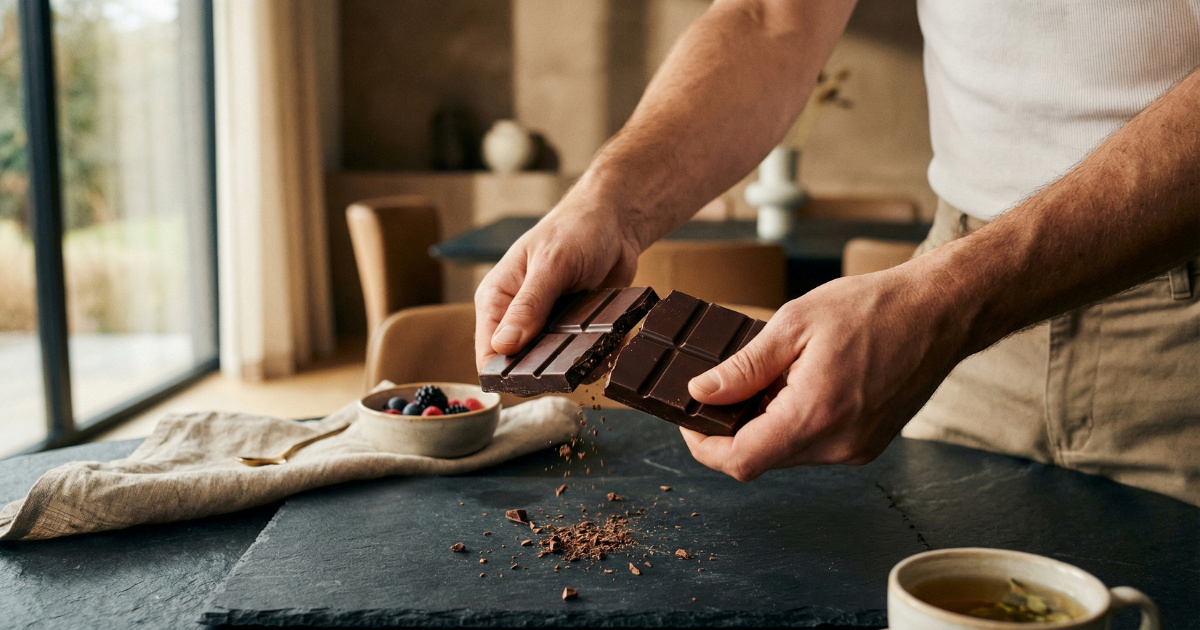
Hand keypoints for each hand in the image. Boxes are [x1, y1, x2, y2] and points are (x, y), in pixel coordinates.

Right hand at [474, 201, 640, 370]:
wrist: (615, 222)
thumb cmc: (575, 230)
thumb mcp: (552, 264)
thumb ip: (530, 304)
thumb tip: (504, 345)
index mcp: (497, 299)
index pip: (488, 352)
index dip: (506, 372)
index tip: (534, 377)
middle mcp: (518, 316)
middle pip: (522, 364)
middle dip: (547, 370)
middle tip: (573, 362)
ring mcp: (547, 325)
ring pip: (554, 364)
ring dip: (575, 365)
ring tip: (596, 353)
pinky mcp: (576, 329)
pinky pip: (582, 356)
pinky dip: (598, 358)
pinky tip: (611, 349)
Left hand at [680, 265, 970, 479]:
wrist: (941, 311)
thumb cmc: (872, 308)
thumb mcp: (794, 324)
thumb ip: (743, 366)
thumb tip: (699, 393)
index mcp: (814, 416)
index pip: (739, 461)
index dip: (702, 445)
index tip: (688, 418)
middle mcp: (837, 445)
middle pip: (760, 458)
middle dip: (732, 426)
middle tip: (722, 384)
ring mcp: (855, 449)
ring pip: (785, 452)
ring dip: (764, 422)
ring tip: (771, 374)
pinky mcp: (866, 445)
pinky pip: (812, 445)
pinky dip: (792, 421)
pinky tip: (798, 383)